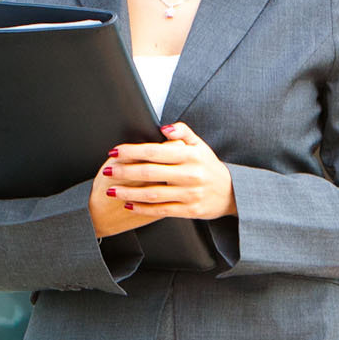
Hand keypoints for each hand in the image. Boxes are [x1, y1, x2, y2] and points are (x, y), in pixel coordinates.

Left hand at [87, 121, 235, 237]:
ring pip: (153, 194)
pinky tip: (129, 205)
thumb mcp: (200, 145)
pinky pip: (161, 210)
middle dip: (124, 172)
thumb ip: (182, 132)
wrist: (232, 192)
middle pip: (150, 173)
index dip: (132, 151)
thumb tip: (163, 128)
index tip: (114, 152)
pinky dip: (143, 208)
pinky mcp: (189, 211)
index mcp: (189, 156)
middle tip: (107, 170)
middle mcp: (189, 174)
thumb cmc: (209, 166)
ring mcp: (189, 194)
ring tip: (111, 191)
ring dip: (129, 193)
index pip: (155, 151)